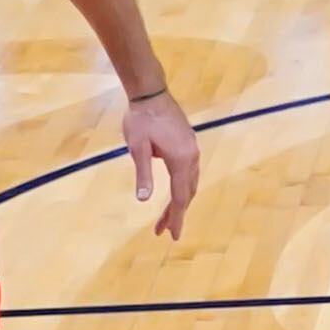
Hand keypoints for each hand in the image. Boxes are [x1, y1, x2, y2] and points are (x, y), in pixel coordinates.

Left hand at [123, 87, 200, 239]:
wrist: (150, 92)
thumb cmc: (141, 119)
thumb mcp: (137, 148)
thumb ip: (143, 174)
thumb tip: (144, 200)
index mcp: (181, 159)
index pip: (180, 196)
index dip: (176, 217)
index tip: (173, 236)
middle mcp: (192, 156)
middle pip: (187, 192)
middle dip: (176, 213)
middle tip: (163, 231)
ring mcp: (192, 149)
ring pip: (190, 182)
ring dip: (179, 201)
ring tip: (165, 217)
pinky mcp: (188, 143)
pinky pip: (190, 172)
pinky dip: (182, 187)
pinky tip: (174, 191)